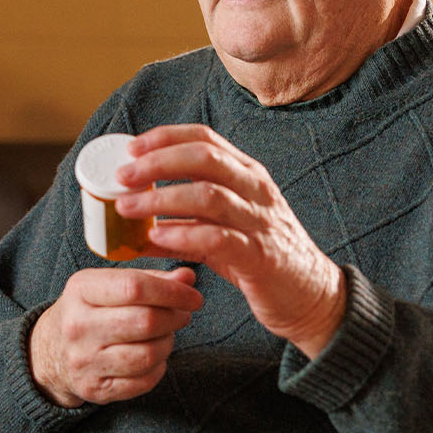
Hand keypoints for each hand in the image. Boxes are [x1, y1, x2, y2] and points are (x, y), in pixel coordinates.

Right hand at [30, 266, 201, 406]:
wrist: (48, 353)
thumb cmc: (87, 312)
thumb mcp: (107, 286)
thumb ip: (149, 279)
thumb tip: (188, 277)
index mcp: (80, 290)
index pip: (134, 287)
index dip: (172, 292)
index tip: (193, 296)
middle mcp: (78, 326)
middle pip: (145, 322)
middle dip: (175, 318)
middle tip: (183, 315)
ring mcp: (84, 360)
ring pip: (149, 354)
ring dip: (168, 343)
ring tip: (166, 335)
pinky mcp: (95, 389)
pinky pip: (144, 381)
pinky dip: (158, 368)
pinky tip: (154, 357)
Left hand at [114, 124, 345, 357]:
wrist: (310, 295)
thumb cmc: (258, 256)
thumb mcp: (218, 228)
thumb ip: (180, 220)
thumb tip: (129, 220)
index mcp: (245, 174)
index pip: (205, 138)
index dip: (165, 137)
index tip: (130, 148)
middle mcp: (255, 189)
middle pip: (204, 158)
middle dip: (157, 162)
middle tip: (121, 177)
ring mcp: (260, 221)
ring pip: (209, 195)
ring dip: (162, 198)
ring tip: (128, 207)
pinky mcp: (260, 255)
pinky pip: (219, 238)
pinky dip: (184, 235)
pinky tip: (158, 239)